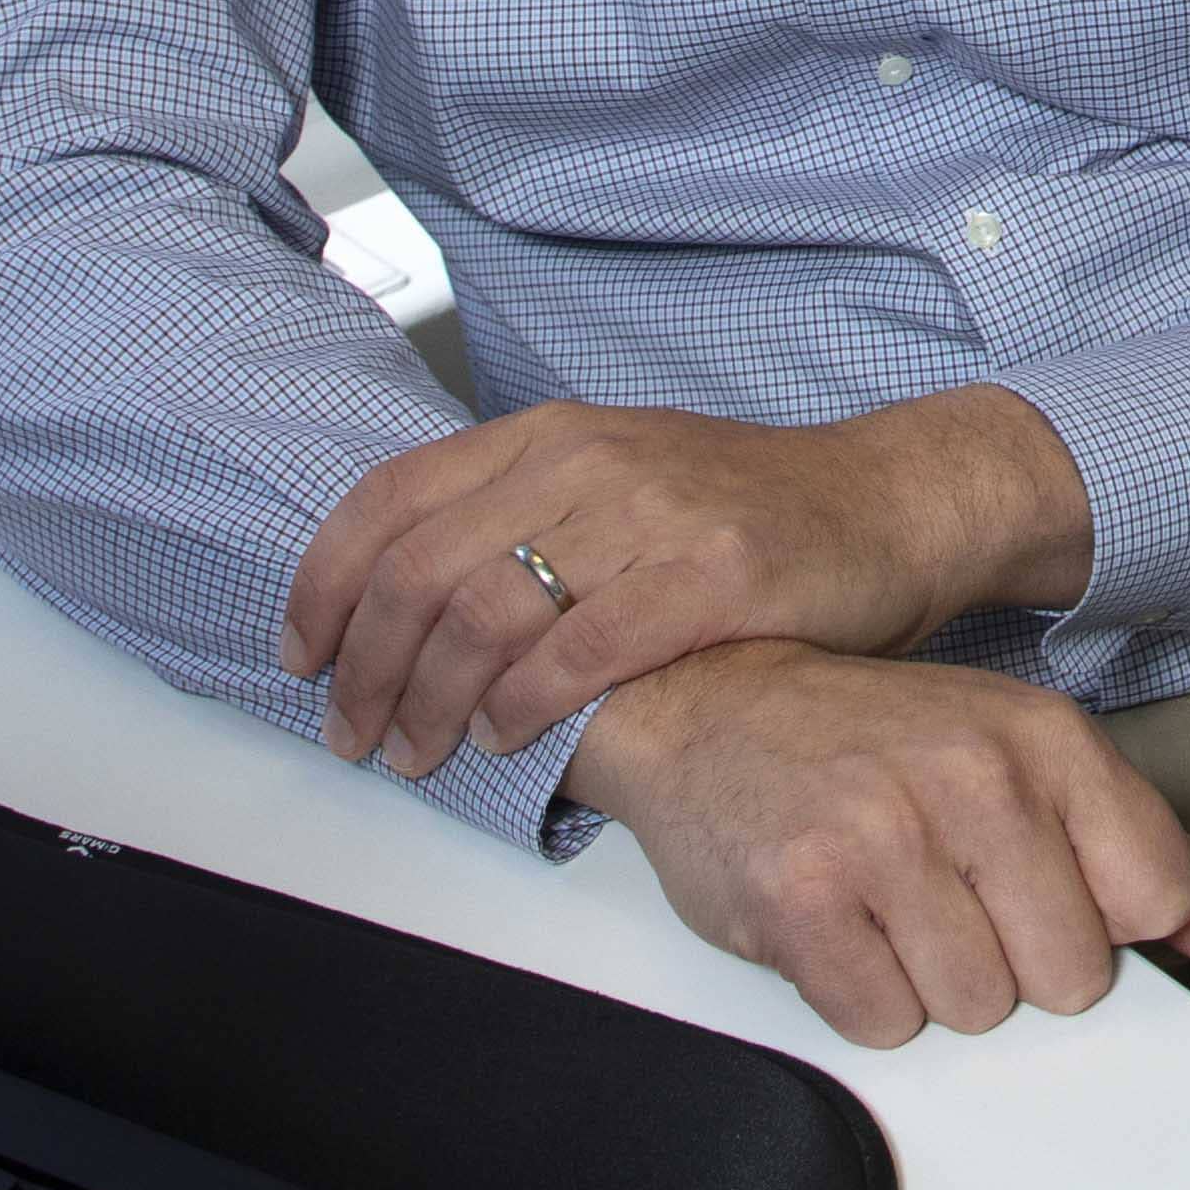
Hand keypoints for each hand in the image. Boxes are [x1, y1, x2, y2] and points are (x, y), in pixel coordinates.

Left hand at [282, 385, 1090, 781]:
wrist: (888, 502)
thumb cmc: (743, 511)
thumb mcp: (616, 481)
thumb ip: (518, 518)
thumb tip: (398, 602)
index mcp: (549, 434)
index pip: (391, 500)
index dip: (325, 586)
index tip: (301, 657)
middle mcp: (588, 459)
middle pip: (424, 569)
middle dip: (369, 668)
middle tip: (353, 735)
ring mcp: (653, 512)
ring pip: (489, 613)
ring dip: (434, 701)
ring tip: (419, 755)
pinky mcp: (715, 575)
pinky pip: (585, 649)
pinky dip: (527, 705)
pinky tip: (507, 739)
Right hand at [567, 642, 1189, 1048]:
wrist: (705, 701)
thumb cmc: (875, 739)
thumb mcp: (1023, 756)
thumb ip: (1145, 846)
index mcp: (1046, 739)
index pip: (1154, 899)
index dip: (1106, 925)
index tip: (1053, 899)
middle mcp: (974, 780)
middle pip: (1069, 978)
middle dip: (1014, 963)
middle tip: (951, 900)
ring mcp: (884, 841)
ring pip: (976, 1011)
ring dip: (932, 984)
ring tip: (889, 908)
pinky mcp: (802, 904)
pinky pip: (884, 1024)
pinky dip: (864, 997)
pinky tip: (840, 927)